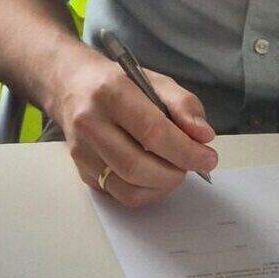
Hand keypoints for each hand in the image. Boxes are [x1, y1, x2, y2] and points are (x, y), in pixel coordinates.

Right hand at [43, 49, 216, 207]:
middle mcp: (89, 123)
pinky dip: (145, 191)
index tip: (208, 158)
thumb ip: (184, 105)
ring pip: (128, 188)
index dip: (185, 151)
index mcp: (110, 93)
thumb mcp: (155, 81)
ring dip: (161, 187)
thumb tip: (203, 137)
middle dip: (175, 173)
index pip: (152, 131)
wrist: (70, 86)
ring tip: (173, 170)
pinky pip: (119, 195)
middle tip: (191, 165)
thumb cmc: (118, 83)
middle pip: (137, 166)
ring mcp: (81, 151)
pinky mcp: (81, 171)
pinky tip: (152, 175)